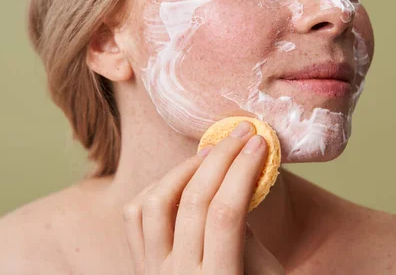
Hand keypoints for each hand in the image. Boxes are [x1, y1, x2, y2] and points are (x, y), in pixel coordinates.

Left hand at [122, 121, 284, 274]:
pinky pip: (135, 216)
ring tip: (211, 152)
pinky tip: (181, 177)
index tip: (260, 143)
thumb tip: (234, 188)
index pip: (226, 213)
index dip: (243, 170)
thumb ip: (249, 240)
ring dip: (184, 168)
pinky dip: (157, 187)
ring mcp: (151, 271)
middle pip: (192, 200)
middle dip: (221, 157)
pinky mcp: (139, 265)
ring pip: (155, 202)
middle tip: (242, 134)